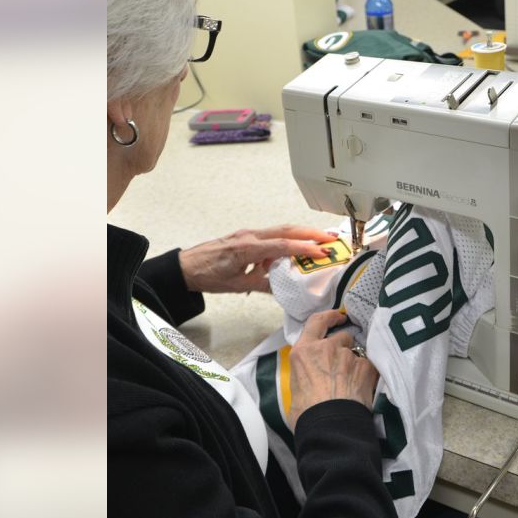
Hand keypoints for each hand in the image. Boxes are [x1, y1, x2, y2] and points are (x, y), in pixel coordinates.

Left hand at [179, 224, 338, 293]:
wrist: (186, 267)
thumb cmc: (207, 274)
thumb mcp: (238, 285)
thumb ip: (263, 284)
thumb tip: (284, 288)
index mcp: (247, 248)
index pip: (283, 245)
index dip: (305, 248)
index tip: (322, 252)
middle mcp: (250, 236)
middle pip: (287, 230)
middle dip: (311, 233)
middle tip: (331, 238)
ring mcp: (248, 234)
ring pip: (281, 230)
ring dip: (301, 234)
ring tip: (319, 241)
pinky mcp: (246, 237)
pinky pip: (271, 236)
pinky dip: (286, 240)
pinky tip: (291, 252)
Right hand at [287, 310, 378, 430]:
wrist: (330, 428)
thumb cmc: (306, 415)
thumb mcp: (294, 391)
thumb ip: (303, 378)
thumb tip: (307, 386)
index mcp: (303, 352)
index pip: (316, 322)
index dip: (328, 317)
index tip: (337, 318)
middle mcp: (326, 348)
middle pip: (341, 337)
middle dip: (343, 347)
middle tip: (342, 365)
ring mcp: (348, 356)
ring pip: (356, 352)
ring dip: (355, 362)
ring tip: (353, 382)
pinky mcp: (366, 368)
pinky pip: (369, 366)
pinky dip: (367, 374)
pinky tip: (364, 388)